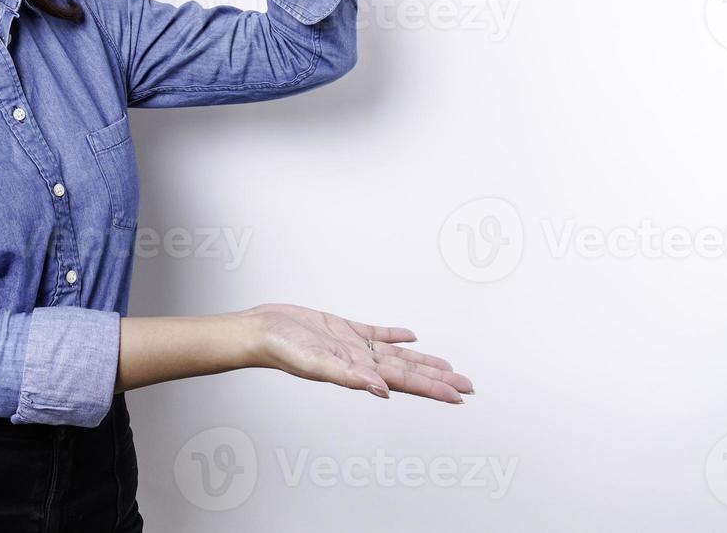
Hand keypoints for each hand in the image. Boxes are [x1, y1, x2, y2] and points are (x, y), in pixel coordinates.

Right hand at [239, 302, 474, 403]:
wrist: (259, 330)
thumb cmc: (279, 349)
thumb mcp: (314, 363)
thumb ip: (348, 377)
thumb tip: (382, 390)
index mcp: (357, 371)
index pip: (405, 381)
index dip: (432, 388)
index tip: (458, 395)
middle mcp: (360, 361)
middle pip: (408, 371)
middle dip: (438, 379)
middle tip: (467, 386)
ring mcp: (352, 345)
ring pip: (396, 355)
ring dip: (422, 360)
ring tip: (448, 367)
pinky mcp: (341, 330)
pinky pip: (375, 333)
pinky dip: (394, 335)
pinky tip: (410, 335)